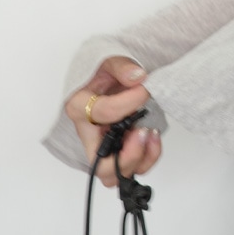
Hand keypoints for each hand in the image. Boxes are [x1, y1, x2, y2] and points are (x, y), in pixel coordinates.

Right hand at [64, 56, 161, 187]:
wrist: (107, 78)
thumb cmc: (103, 72)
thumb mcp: (109, 60)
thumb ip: (122, 67)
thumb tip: (138, 78)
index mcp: (79, 107)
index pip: (102, 113)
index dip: (128, 102)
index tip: (143, 89)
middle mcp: (90, 134)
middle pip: (101, 166)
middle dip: (128, 155)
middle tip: (142, 132)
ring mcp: (105, 145)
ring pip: (117, 174)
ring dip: (140, 159)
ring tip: (151, 134)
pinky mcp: (120, 149)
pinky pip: (133, 166)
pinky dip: (148, 156)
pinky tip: (154, 136)